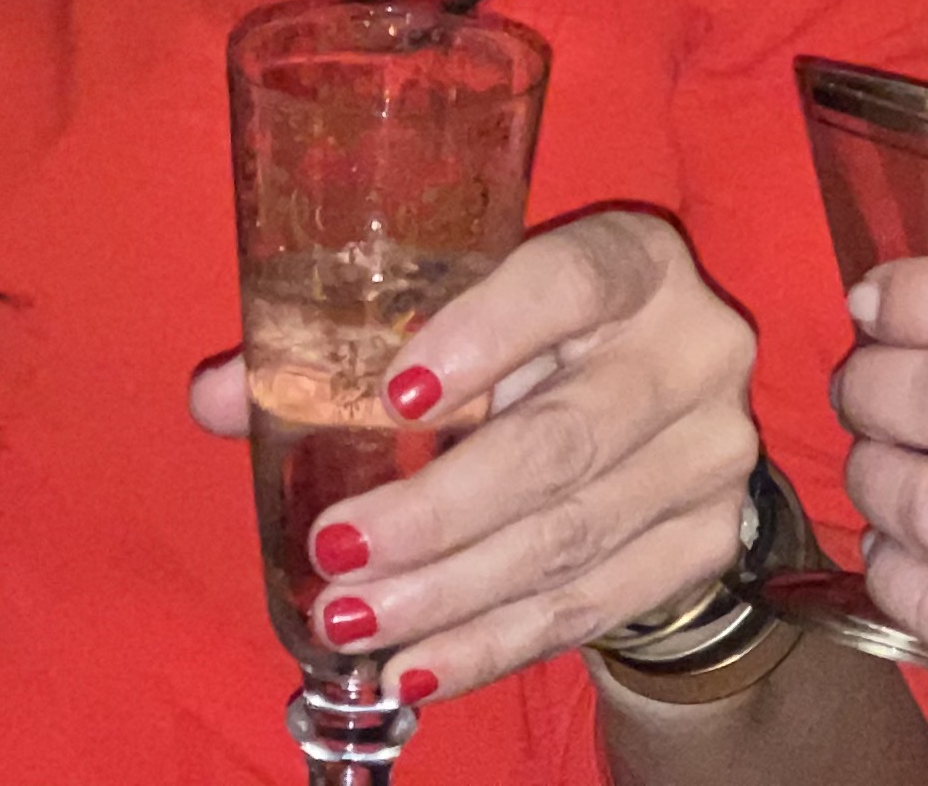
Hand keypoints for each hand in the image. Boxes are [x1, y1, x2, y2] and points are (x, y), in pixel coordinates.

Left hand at [184, 206, 761, 706]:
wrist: (651, 435)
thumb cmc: (524, 355)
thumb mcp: (455, 325)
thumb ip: (338, 349)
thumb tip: (216, 395)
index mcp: (632, 261)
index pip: (569, 282)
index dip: (484, 336)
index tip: (394, 398)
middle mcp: (692, 348)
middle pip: (560, 440)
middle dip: (436, 511)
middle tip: (335, 551)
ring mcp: (712, 454)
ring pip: (569, 538)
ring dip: (449, 594)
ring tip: (353, 621)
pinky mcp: (708, 544)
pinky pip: (589, 608)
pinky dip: (492, 645)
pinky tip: (416, 666)